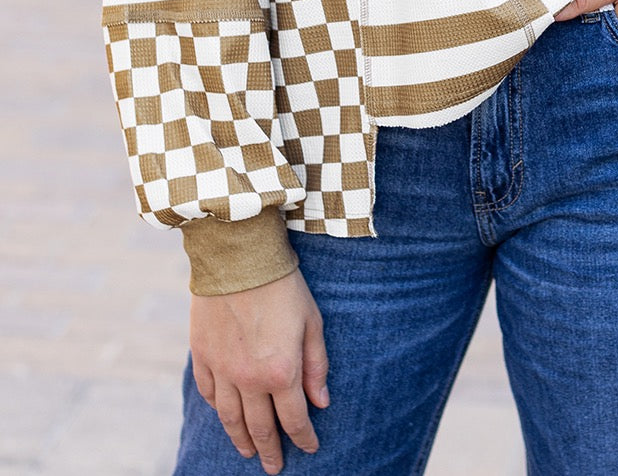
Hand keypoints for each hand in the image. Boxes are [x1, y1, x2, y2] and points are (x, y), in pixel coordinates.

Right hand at [190, 268, 328, 474]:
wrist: (238, 257)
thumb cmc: (283, 285)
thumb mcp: (312, 321)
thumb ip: (316, 365)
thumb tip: (321, 402)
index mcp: (280, 372)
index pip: (294, 419)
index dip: (303, 437)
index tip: (310, 447)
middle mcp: (248, 379)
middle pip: (260, 427)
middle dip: (270, 449)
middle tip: (275, 467)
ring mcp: (222, 370)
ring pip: (231, 419)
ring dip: (241, 440)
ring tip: (249, 452)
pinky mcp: (202, 356)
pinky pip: (209, 394)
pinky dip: (218, 410)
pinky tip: (225, 416)